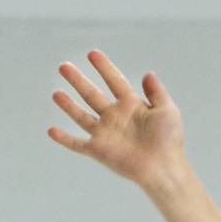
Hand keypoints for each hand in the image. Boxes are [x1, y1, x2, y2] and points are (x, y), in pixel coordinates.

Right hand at [47, 49, 186, 190]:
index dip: (104, 67)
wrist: (163, 168)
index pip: (114, 81)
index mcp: (131, 105)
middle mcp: (115, 117)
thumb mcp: (167, 110)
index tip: (92, 53)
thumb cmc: (169, 141)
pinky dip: (63, 139)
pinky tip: (51, 130)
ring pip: (81, 116)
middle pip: (92, 94)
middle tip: (63, 67)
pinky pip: (76, 144)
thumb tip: (148, 73)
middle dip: (78, 80)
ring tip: (55, 93)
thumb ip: (157, 92)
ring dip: (68, 105)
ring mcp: (105, 133)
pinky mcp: (98, 150)